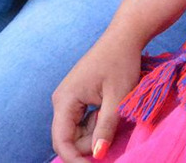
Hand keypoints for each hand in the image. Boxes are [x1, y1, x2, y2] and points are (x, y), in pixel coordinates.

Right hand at [51, 33, 143, 162]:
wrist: (125, 35)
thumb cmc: (122, 62)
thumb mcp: (118, 97)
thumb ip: (106, 126)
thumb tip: (98, 154)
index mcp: (65, 100)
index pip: (61, 140)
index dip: (75, 158)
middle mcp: (61, 100)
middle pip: (68, 137)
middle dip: (88, 143)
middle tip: (113, 132)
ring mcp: (68, 98)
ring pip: (76, 129)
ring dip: (94, 131)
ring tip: (114, 116)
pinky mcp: (77, 95)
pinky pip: (82, 119)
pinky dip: (96, 122)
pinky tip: (110, 111)